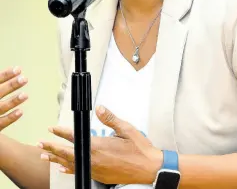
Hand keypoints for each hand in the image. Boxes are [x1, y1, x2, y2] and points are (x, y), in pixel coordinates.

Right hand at [0, 66, 27, 130]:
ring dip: (13, 101)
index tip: (18, 69)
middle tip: (24, 79)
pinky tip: (20, 112)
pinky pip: (0, 123)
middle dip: (11, 85)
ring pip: (0, 108)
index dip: (5, 75)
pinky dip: (10, 118)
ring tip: (25, 95)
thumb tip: (10, 73)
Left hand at [38, 106, 162, 183]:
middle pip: (68, 153)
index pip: (75, 138)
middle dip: (52, 148)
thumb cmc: (139, 149)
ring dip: (57, 159)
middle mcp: (94, 160)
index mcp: (99, 147)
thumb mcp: (126, 129)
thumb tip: (99, 108)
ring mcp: (96, 170)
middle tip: (41, 144)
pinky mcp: (100, 176)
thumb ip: (110, 118)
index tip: (52, 129)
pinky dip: (69, 170)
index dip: (61, 133)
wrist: (149, 169)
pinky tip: (62, 169)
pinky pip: (80, 172)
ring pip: (71, 164)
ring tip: (45, 156)